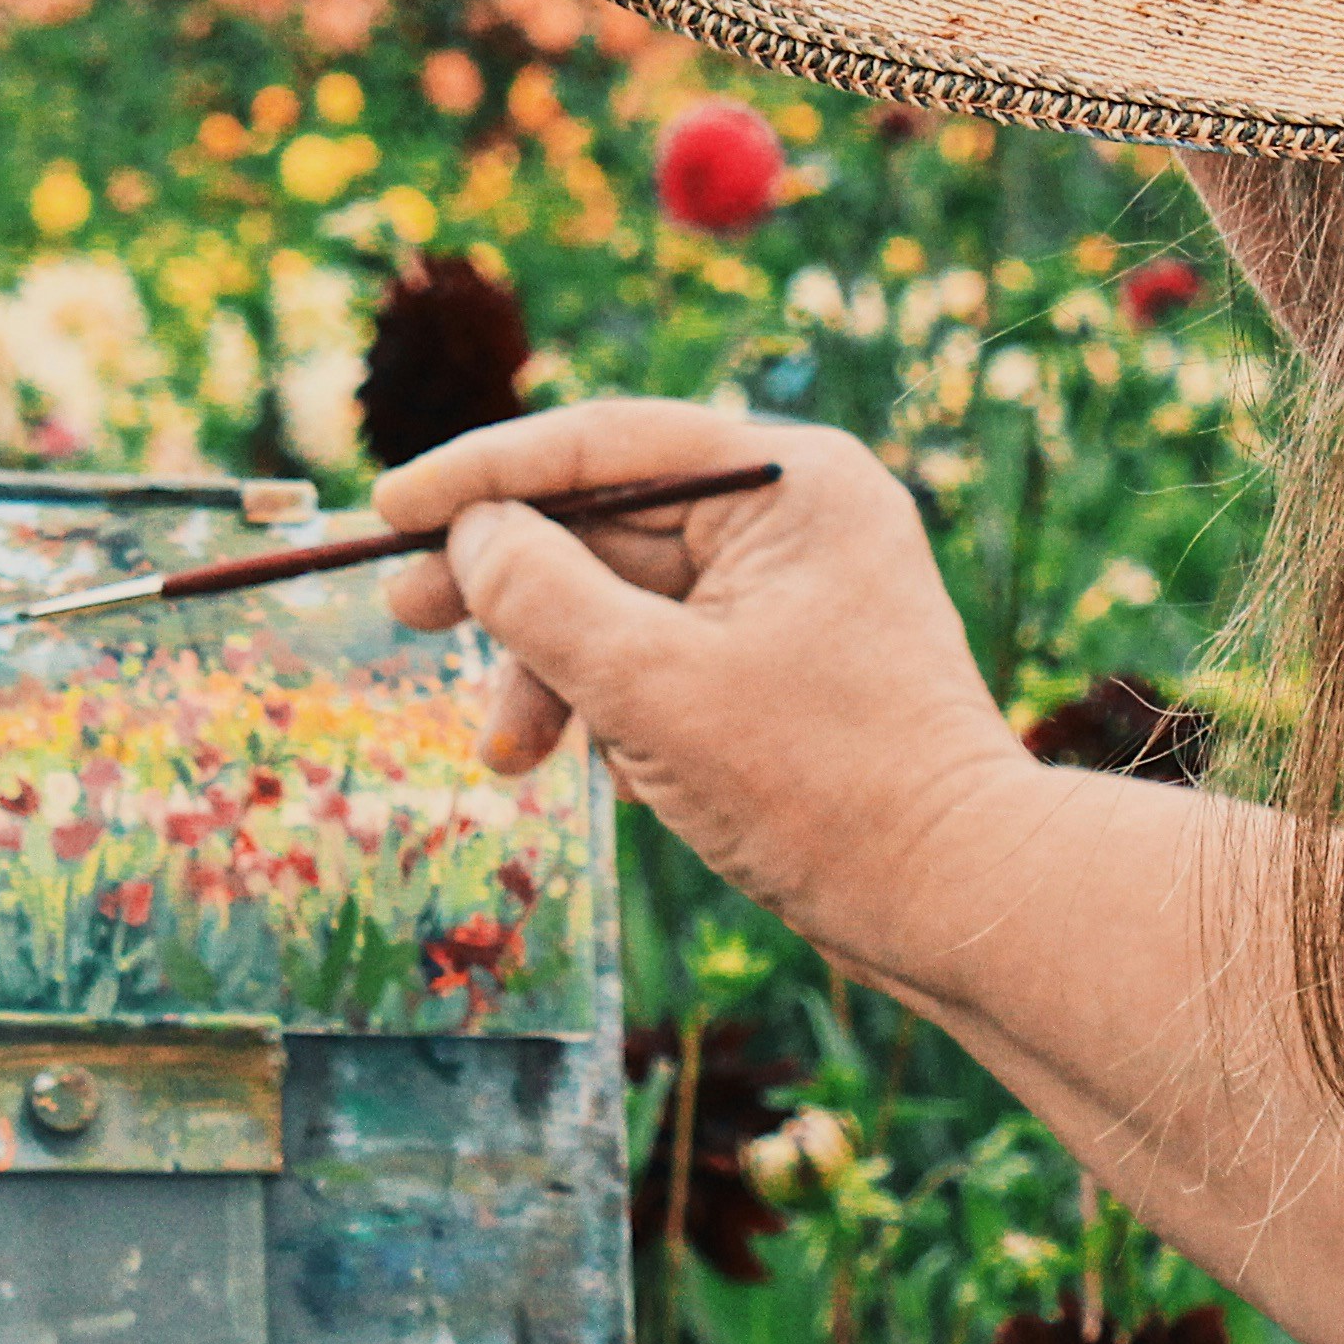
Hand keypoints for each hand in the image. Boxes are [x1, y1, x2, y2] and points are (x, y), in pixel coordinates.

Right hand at [373, 403, 1038, 1000]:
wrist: (956, 900)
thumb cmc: (818, 787)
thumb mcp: (648, 685)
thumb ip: (540, 596)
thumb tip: (471, 535)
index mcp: (790, 484)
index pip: (608, 443)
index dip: (485, 474)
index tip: (388, 507)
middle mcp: (798, 517)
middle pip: (609, 521)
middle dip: (510, 585)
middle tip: (408, 616)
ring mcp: (795, 591)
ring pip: (626, 599)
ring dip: (552, 668)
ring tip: (508, 754)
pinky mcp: (785, 663)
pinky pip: (664, 653)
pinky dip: (609, 701)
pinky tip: (593, 766)